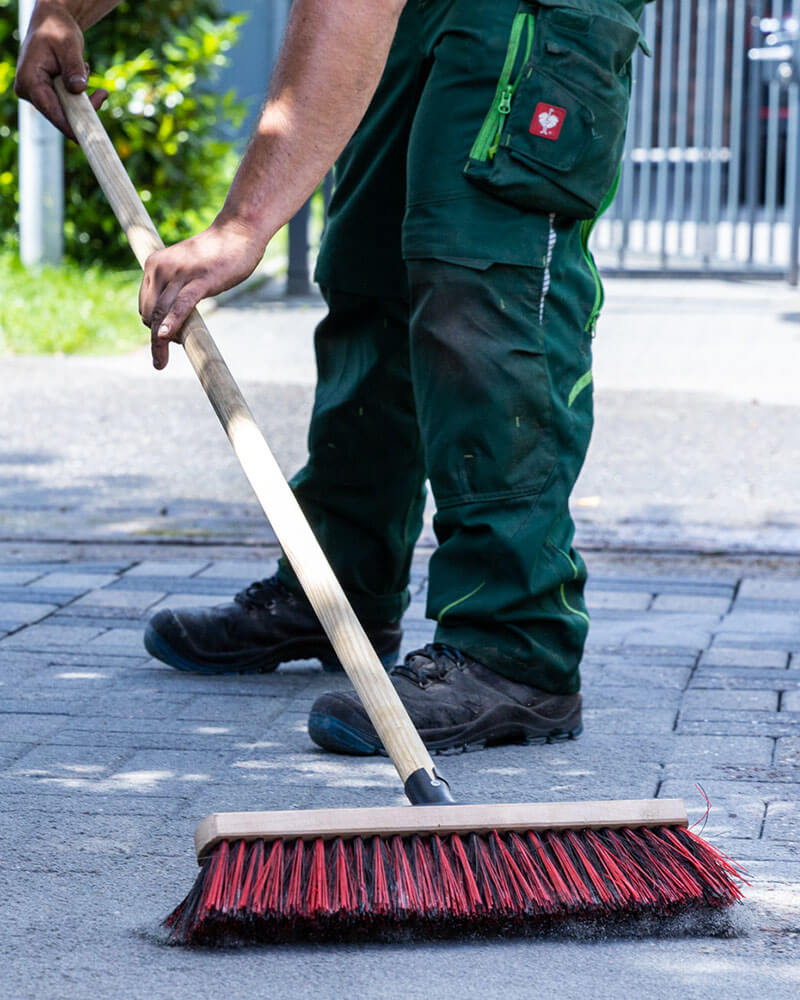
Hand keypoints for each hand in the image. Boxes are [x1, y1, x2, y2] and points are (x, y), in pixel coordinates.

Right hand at [14, 1, 107, 138]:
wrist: (52, 24)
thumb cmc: (57, 30)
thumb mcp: (69, 44)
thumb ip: (74, 67)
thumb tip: (79, 90)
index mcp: (29, 80)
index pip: (51, 111)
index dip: (71, 127)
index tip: (88, 138)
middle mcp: (29, 92)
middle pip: (61, 115)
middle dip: (84, 108)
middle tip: (102, 93)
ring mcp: (38, 96)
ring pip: (67, 112)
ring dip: (83, 98)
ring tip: (85, 68)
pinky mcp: (48, 97)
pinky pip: (69, 106)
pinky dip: (81, 96)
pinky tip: (83, 72)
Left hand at [139, 217, 266, 369]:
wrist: (238, 232)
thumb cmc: (217, 254)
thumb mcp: (188, 269)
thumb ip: (176, 289)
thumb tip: (173, 318)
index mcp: (154, 265)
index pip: (145, 306)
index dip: (153, 327)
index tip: (162, 344)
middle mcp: (161, 268)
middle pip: (149, 313)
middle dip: (157, 337)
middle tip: (173, 349)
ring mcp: (180, 273)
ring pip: (161, 314)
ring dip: (159, 342)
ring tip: (160, 362)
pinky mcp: (200, 280)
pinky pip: (181, 305)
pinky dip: (172, 322)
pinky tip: (165, 337)